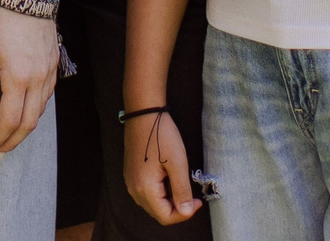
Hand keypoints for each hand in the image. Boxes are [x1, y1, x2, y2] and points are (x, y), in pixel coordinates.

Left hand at [0, 3, 60, 159]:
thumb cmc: (1, 20)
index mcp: (18, 77)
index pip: (10, 121)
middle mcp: (38, 80)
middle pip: (28, 124)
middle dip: (12, 143)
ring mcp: (49, 74)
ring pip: (39, 113)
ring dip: (23, 129)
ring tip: (7, 136)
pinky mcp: (54, 67)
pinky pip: (45, 98)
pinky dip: (33, 111)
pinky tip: (21, 111)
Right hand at [123, 110, 202, 224]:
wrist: (144, 113)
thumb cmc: (162, 135)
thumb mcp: (178, 163)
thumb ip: (182, 191)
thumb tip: (186, 212)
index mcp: (145, 189)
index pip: (166, 217)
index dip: (184, 213)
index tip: (198, 201)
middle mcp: (134, 189)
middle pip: (159, 212)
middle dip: (178, 207)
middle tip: (192, 193)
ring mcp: (131, 182)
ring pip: (153, 203)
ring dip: (170, 200)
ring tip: (181, 182)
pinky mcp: (132, 174)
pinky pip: (147, 192)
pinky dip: (161, 191)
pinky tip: (169, 176)